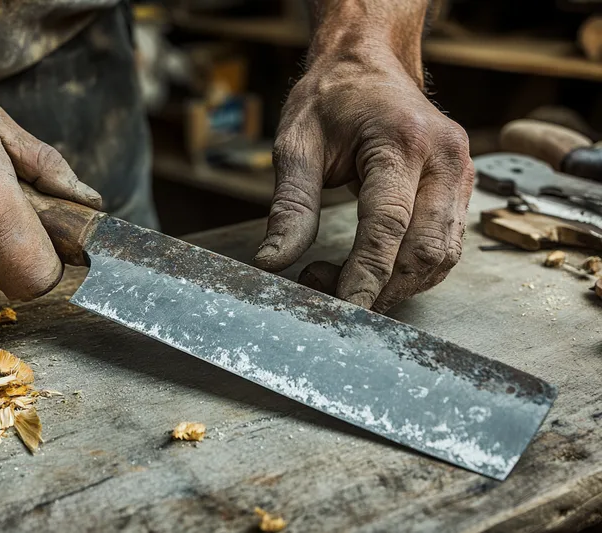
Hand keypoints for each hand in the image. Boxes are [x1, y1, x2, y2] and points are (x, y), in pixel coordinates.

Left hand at [254, 63, 472, 311]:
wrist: (368, 65)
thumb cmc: (331, 99)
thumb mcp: (296, 144)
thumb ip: (290, 206)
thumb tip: (273, 262)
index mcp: (402, 141)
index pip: (388, 224)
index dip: (366, 275)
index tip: (344, 308)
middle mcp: (445, 158)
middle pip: (424, 250)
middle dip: (380, 287)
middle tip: (324, 291)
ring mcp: (461, 173)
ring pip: (442, 257)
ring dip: (396, 285)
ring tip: (342, 279)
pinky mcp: (462, 188)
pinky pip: (445, 246)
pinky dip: (410, 271)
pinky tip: (371, 270)